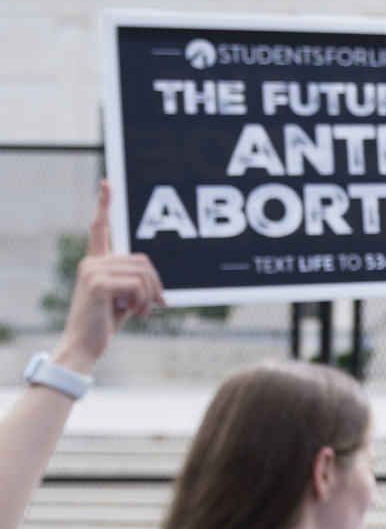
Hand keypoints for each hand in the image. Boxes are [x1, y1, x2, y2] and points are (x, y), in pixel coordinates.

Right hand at [51, 182, 163, 374]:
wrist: (85, 345)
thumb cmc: (105, 322)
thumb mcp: (125, 298)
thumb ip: (135, 283)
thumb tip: (158, 285)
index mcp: (96, 262)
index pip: (99, 228)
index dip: (104, 205)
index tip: (107, 182)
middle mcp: (91, 262)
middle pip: (142, 260)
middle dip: (155, 284)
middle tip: (154, 305)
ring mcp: (92, 270)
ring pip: (143, 272)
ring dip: (151, 295)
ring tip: (142, 311)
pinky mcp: (97, 283)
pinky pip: (137, 284)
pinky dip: (143, 300)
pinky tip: (134, 313)